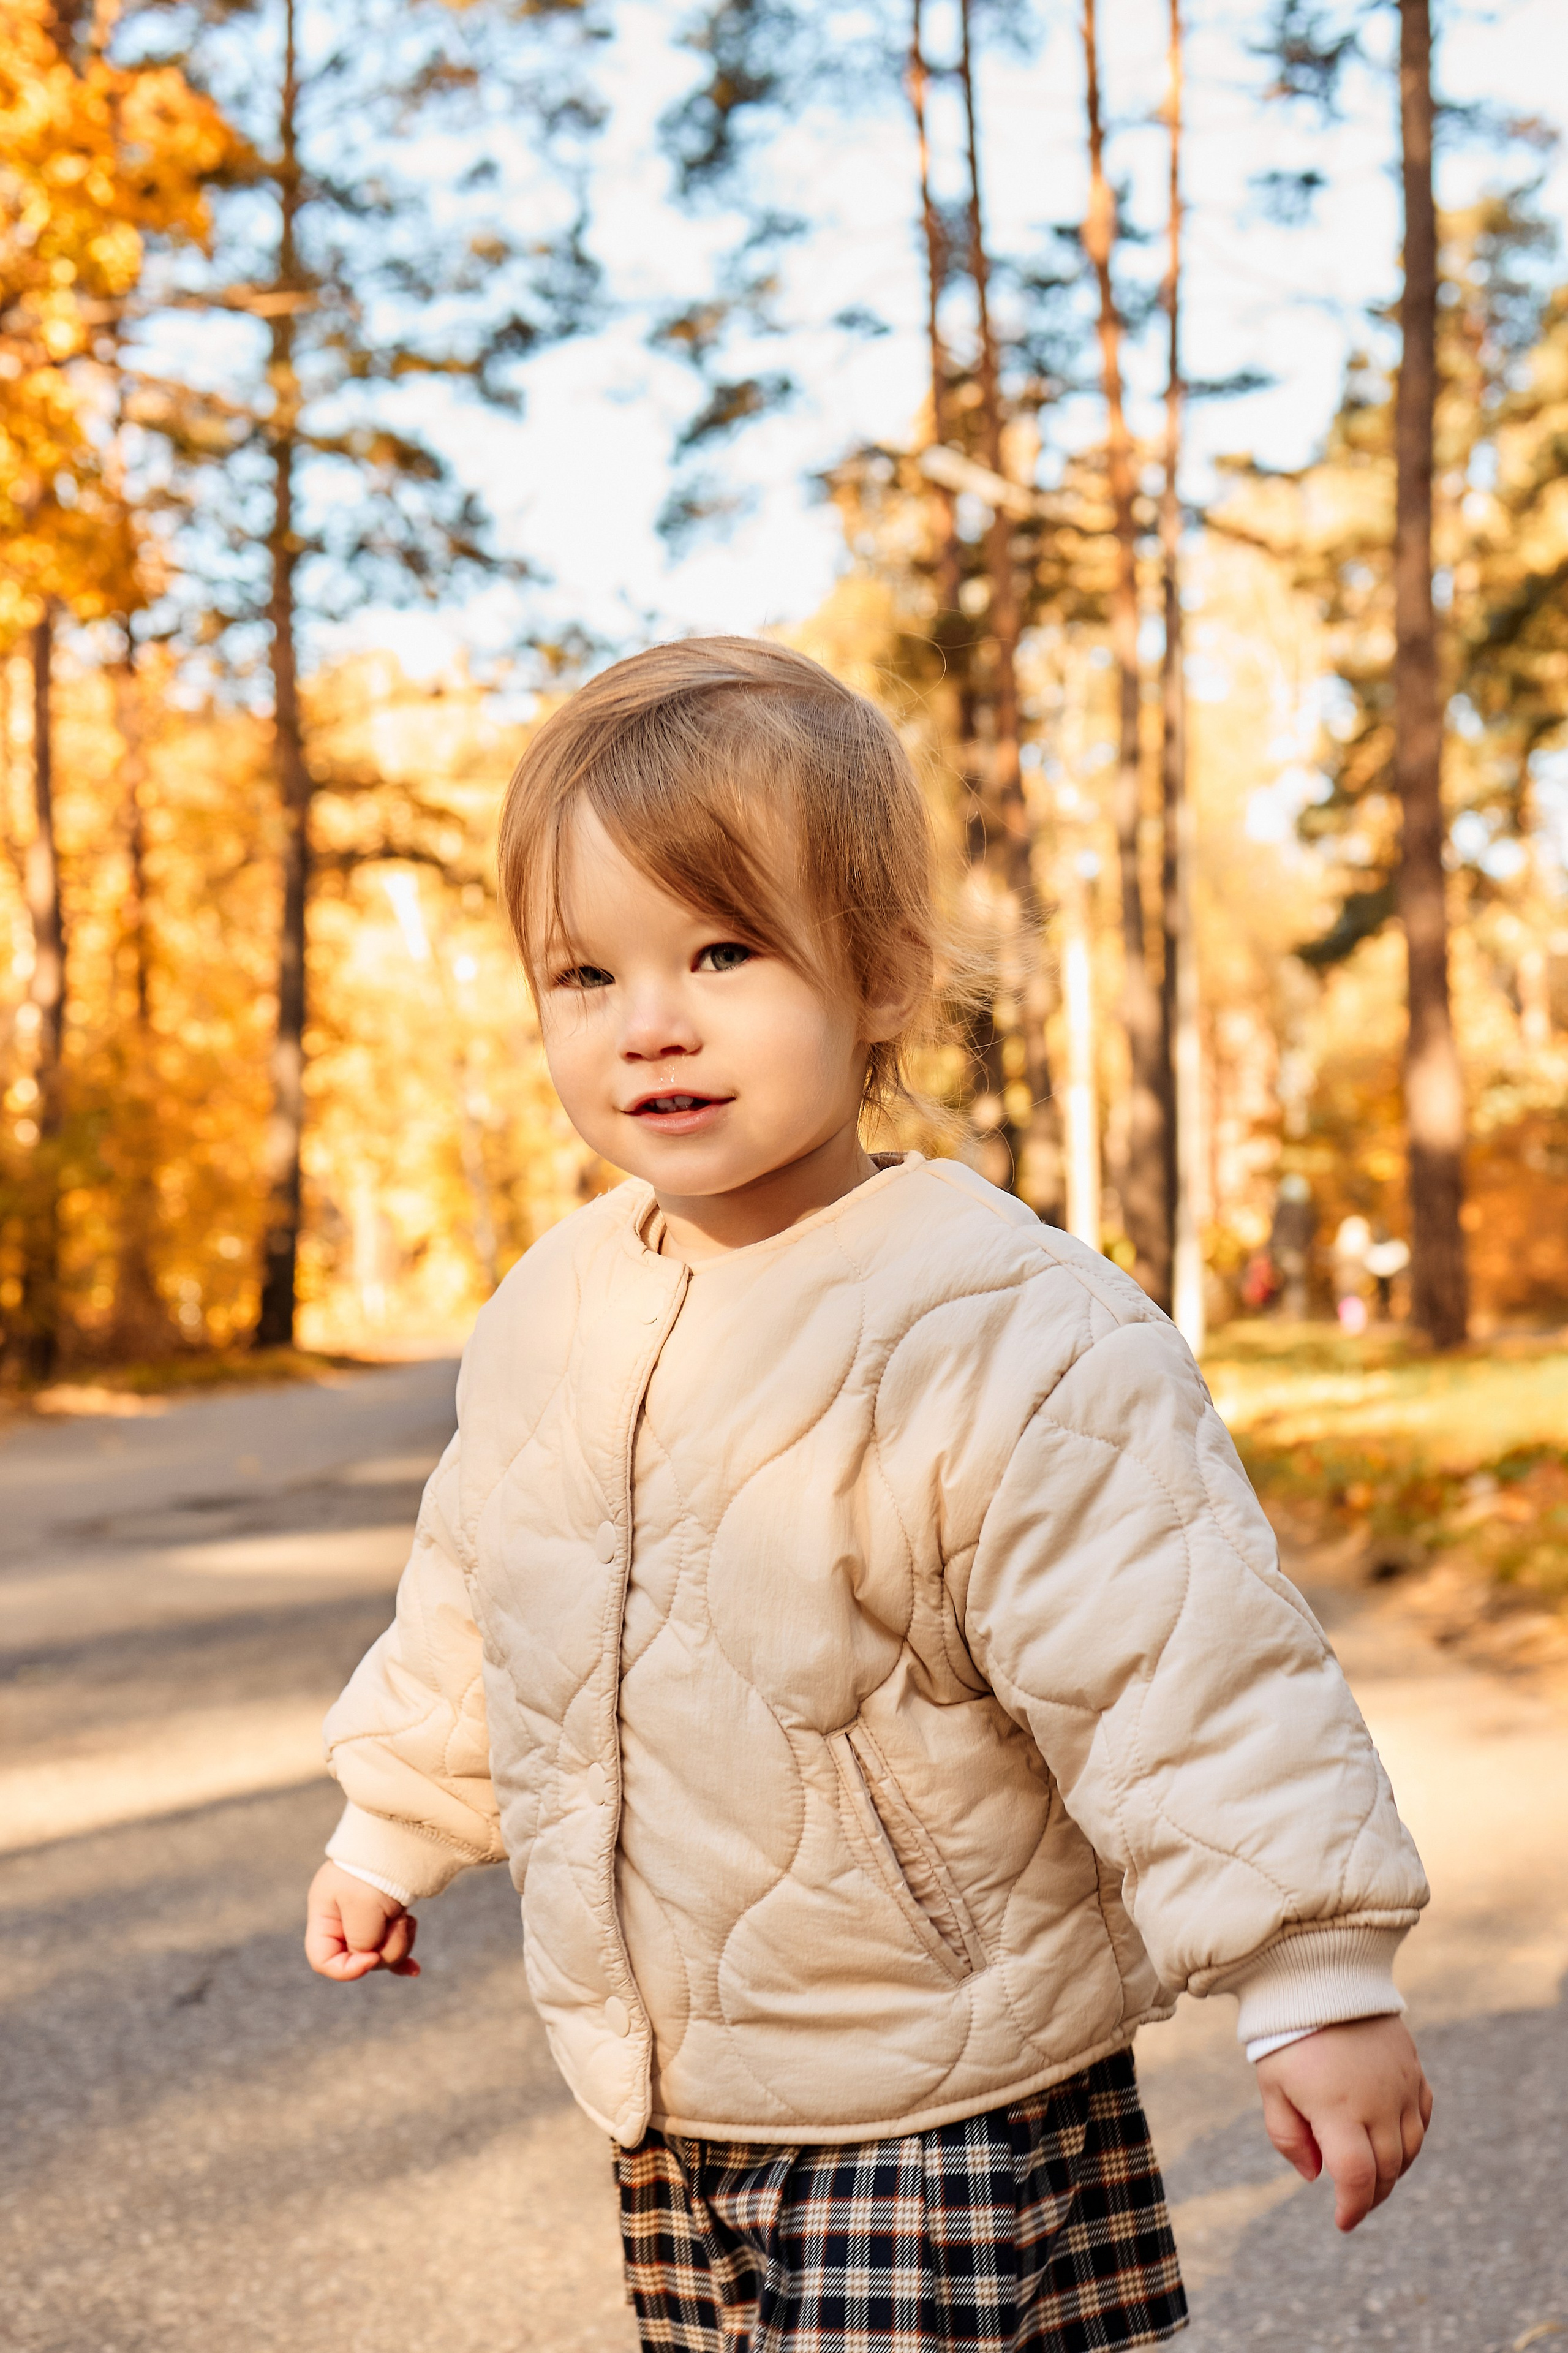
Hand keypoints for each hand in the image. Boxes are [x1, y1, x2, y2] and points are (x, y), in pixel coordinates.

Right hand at [304, 1860, 420, 1980]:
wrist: (407, 1833)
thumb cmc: (378, 1869)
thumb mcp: (363, 1907)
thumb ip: (360, 1941)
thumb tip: (370, 1957)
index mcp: (324, 1913)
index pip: (323, 1960)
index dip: (346, 1969)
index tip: (372, 1958)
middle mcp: (341, 1917)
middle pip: (357, 1959)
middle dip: (383, 1950)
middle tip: (399, 1924)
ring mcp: (366, 1916)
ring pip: (380, 1954)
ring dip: (398, 1943)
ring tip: (407, 1918)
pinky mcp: (387, 1914)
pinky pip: (391, 1946)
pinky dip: (402, 1953)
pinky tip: (415, 1969)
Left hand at [1256, 2015, 1431, 2232]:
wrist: (1319, 1977)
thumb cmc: (1288, 2036)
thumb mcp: (1272, 2087)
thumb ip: (1288, 2137)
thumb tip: (1317, 2175)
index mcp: (1338, 2109)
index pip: (1357, 2177)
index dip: (1353, 2208)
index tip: (1342, 2222)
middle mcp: (1378, 2102)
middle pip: (1387, 2170)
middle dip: (1371, 2195)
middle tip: (1353, 2201)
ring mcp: (1402, 2085)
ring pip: (1410, 2149)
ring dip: (1393, 2171)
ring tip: (1370, 2176)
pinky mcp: (1413, 2069)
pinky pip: (1422, 2118)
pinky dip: (1411, 2139)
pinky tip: (1391, 2141)